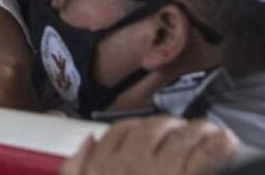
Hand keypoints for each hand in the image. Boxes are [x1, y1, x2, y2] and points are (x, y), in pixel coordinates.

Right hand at [60, 117, 238, 174]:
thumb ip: (76, 169)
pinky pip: (207, 155)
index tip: (144, 132)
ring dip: (195, 131)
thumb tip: (87, 144)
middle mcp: (133, 165)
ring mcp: (163, 173)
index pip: (120, 131)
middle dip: (166, 125)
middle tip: (177, 131)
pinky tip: (221, 144)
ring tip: (204, 134)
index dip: (135, 127)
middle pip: (151, 128)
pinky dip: (217, 145)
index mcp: (105, 169)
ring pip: (181, 136)